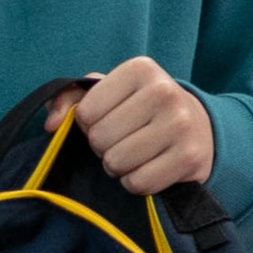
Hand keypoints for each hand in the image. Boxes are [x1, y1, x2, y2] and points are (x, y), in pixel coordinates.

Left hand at [64, 60, 213, 195]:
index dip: (90, 124)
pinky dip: (137, 182)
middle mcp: (164, 91)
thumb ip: (70, 98)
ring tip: (136, 154)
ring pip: (117, 163)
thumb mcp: (110, 92)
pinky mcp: (190, 157)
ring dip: (119, 167)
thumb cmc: (143, 109)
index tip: (112, 119)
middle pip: (100, 139)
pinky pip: (139, 183)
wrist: (201, 127)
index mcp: (141, 69)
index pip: (86, 112)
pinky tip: (150, 167)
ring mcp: (181, 125)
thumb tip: (51, 125)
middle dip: (105, 147)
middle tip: (125, 140)